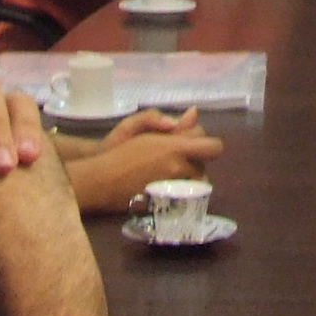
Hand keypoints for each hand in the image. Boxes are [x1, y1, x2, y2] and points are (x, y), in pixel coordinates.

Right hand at [66, 108, 222, 214]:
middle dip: (197, 159)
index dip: (202, 142)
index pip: (212, 145)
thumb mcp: (146, 131)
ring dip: (192, 175)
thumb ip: (175, 124)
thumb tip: (194, 113)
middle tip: (179, 157)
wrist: (103, 180)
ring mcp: (175, 187)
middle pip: (206, 165)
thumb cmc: (122, 151)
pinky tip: (168, 184)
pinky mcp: (168, 202)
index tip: (190, 142)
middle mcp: (181, 168)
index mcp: (177, 148)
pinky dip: (182, 188)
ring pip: (199, 181)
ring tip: (173, 171)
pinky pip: (188, 195)